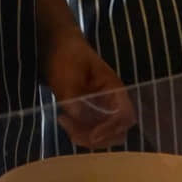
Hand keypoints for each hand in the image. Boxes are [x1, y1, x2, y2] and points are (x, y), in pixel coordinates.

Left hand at [45, 33, 135, 147]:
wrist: (56, 44)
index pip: (124, 116)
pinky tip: (64, 119)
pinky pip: (91, 128)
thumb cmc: (67, 55)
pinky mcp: (89, 110)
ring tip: (63, 121)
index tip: (92, 135)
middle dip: (97, 138)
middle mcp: (112, 101)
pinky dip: (79, 130)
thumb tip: (79, 120)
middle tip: (73, 131)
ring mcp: (101, 106)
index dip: (111, 129)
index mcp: (114, 89)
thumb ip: (74, 99)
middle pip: (117, 131)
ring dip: (85, 135)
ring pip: (103, 133)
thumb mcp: (68, 76)